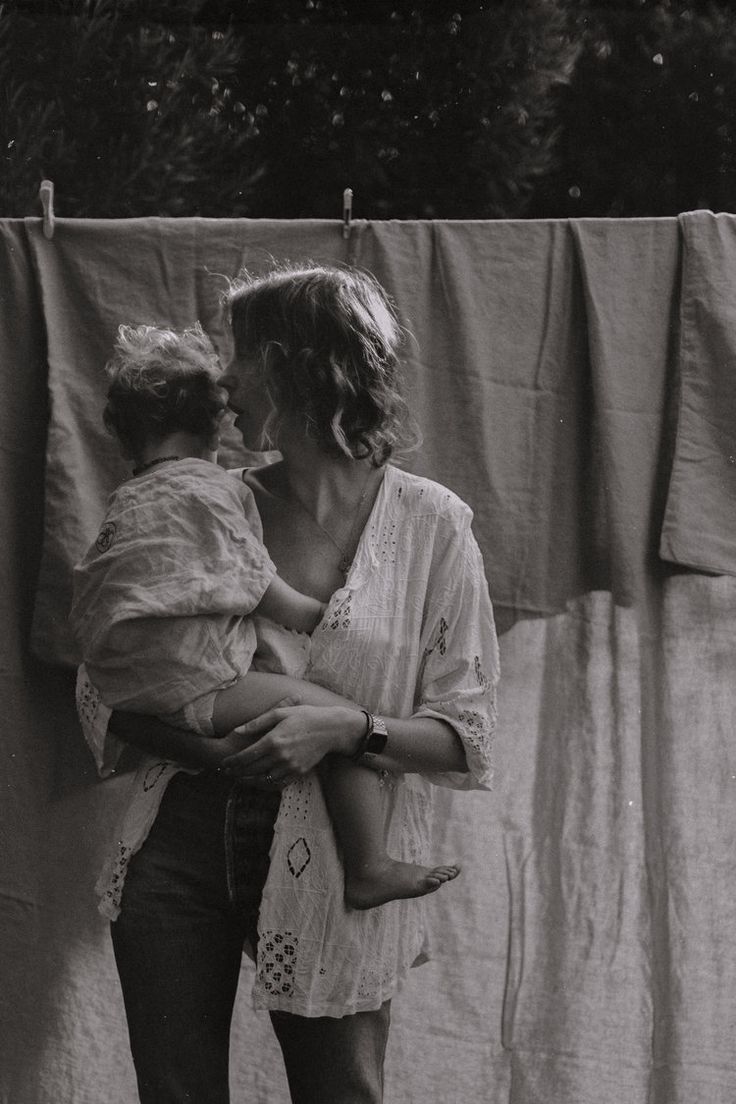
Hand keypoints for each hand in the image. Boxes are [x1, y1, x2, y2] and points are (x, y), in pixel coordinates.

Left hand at [221, 703, 363, 785]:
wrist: (331, 728)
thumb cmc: (305, 716)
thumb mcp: (280, 714)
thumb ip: (257, 723)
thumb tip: (237, 730)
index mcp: (274, 740)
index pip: (246, 756)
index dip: (232, 761)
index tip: (223, 763)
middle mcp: (281, 756)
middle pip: (252, 769)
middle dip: (237, 772)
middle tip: (226, 773)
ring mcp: (291, 766)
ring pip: (264, 779)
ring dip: (249, 780)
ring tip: (239, 778)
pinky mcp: (299, 772)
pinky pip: (278, 783)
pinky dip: (266, 784)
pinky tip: (259, 781)